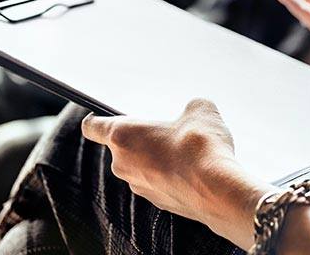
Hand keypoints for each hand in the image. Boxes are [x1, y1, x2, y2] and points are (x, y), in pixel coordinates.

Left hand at [82, 99, 272, 249]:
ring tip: (185, 152)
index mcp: (123, 136)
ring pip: (141, 167)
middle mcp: (124, 164)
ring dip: (156, 159)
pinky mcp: (157, 202)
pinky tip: (192, 170)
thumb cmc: (200, 148)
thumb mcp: (200, 110)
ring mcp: (139, 187)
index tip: (99, 117)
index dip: (96, 120)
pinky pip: (157, 183)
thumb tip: (195, 112)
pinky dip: (169, 176)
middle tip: (167, 132)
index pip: (92, 127)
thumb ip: (190, 107)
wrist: (217, 190)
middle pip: (122, 147)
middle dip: (142, 139)